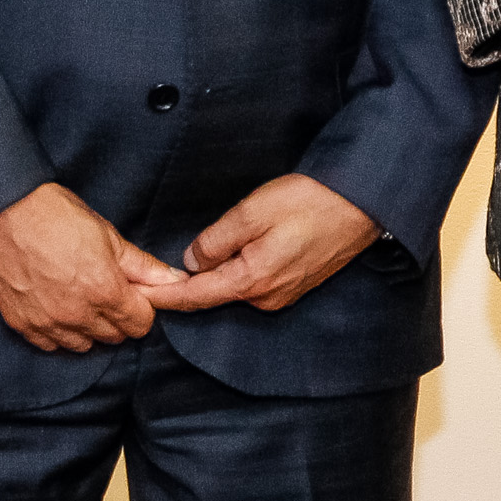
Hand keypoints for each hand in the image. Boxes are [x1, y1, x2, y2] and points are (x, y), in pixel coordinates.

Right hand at [0, 183, 184, 352]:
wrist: (2, 210)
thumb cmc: (55, 215)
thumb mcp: (108, 235)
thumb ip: (143, 266)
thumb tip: (176, 280)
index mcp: (104, 291)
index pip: (140, 324)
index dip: (141, 308)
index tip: (133, 294)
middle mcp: (76, 315)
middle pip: (114, 336)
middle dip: (117, 317)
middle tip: (106, 291)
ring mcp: (46, 323)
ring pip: (83, 345)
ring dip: (89, 328)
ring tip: (81, 298)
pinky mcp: (21, 324)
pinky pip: (50, 345)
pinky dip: (59, 332)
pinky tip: (58, 308)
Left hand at [140, 175, 381, 314]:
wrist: (363, 204)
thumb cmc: (310, 202)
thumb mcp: (252, 212)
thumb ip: (215, 240)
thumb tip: (191, 261)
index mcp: (251, 281)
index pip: (195, 297)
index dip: (163, 298)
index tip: (136, 297)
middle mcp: (266, 298)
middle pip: (214, 295)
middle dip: (186, 285)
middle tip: (155, 272)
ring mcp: (284, 294)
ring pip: (235, 287)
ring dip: (215, 275)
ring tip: (194, 258)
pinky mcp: (296, 284)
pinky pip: (255, 282)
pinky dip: (238, 270)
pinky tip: (235, 252)